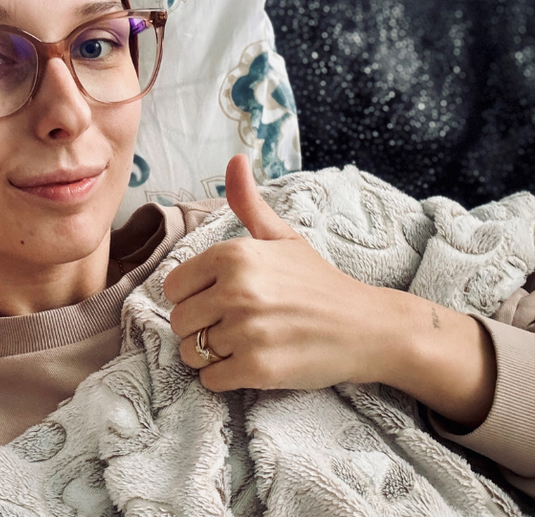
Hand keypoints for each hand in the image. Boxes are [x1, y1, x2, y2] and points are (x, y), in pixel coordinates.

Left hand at [163, 154, 390, 392]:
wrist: (366, 326)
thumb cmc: (316, 280)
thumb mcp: (281, 236)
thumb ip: (248, 201)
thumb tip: (235, 158)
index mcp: (233, 254)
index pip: (173, 286)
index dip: (192, 296)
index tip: (218, 299)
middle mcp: (236, 290)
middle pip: (178, 321)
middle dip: (200, 326)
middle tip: (233, 324)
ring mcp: (247, 331)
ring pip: (190, 352)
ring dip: (210, 354)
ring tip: (242, 343)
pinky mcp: (258, 369)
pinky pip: (209, 380)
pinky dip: (223, 377)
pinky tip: (250, 363)